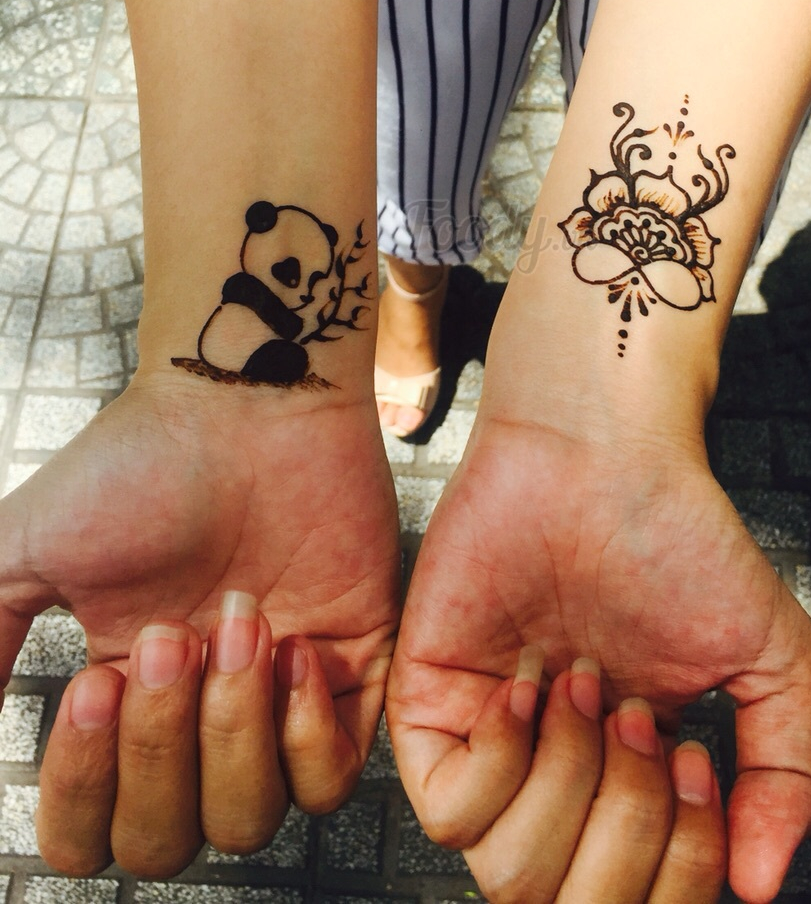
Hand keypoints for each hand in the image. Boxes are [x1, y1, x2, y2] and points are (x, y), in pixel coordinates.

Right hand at [0, 372, 399, 876]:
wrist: (246, 397)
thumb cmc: (141, 463)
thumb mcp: (28, 551)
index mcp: (127, 697)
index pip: (93, 832)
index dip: (87, 788)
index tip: (95, 684)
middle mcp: (199, 713)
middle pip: (171, 838)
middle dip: (162, 748)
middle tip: (170, 635)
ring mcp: (277, 697)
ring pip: (253, 818)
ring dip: (233, 730)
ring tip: (236, 621)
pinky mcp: (352, 666)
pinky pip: (334, 776)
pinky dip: (306, 730)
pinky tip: (292, 644)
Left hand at [386, 416, 810, 902]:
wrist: (601, 454)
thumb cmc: (677, 537)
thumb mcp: (769, 657)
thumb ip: (787, 774)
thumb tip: (763, 886)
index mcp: (634, 786)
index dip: (682, 864)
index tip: (695, 762)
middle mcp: (561, 783)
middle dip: (628, 828)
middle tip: (639, 723)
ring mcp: (492, 751)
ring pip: (512, 876)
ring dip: (570, 784)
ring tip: (585, 689)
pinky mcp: (429, 709)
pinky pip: (450, 810)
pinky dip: (504, 758)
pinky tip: (529, 683)